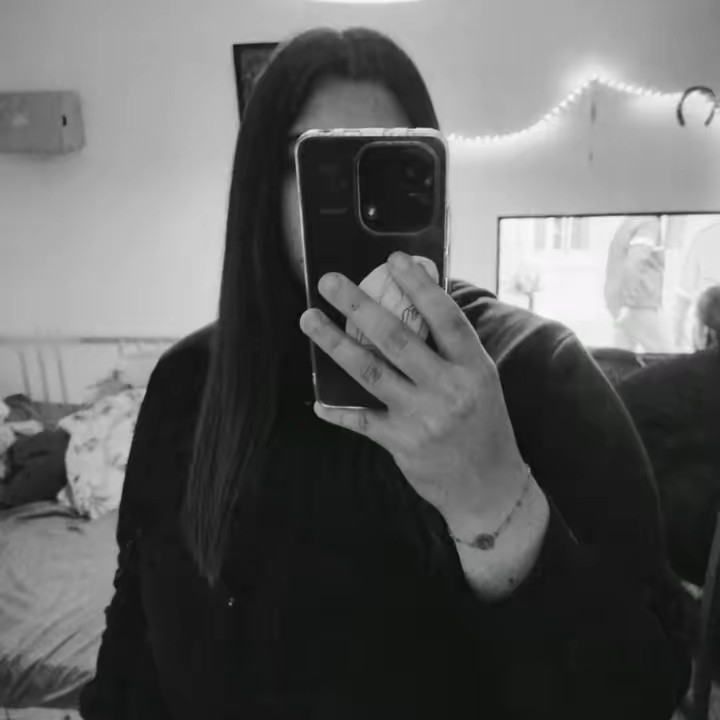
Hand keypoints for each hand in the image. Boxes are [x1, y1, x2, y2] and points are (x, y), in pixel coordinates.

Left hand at [299, 252, 528, 531]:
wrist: (489, 487)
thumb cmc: (485, 427)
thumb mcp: (482, 381)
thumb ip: (454, 349)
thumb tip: (419, 304)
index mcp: (474, 368)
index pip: (446, 318)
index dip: (419, 287)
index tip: (393, 260)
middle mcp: (449, 389)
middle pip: (397, 339)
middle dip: (359, 305)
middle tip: (329, 282)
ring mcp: (423, 417)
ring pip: (371, 372)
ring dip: (335, 344)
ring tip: (310, 320)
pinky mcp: (402, 444)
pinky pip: (362, 421)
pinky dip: (337, 410)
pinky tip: (318, 400)